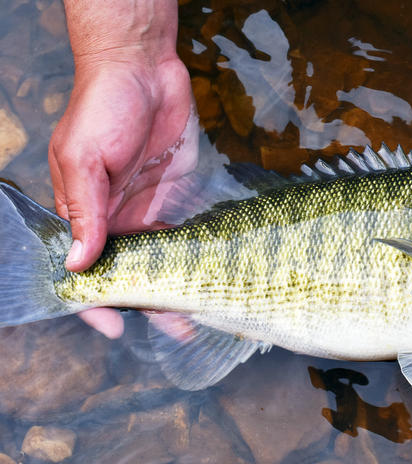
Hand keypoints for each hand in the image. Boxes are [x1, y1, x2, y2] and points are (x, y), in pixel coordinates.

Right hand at [49, 57, 196, 338]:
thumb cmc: (103, 107)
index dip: (97, 301)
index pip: (86, 269)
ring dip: (179, 286)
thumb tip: (78, 264)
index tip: (114, 328)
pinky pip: (186, 234)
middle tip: (178, 328)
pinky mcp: (178, 196)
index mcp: (83, 213)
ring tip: (202, 312)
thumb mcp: (84, 158)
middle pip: (131, 273)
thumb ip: (85, 210)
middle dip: (150, 304)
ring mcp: (148, 209)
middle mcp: (116, 219)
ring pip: (163, 261)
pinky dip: (197, 256)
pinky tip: (215, 275)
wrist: (144, 69)